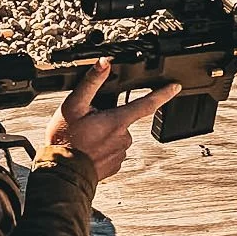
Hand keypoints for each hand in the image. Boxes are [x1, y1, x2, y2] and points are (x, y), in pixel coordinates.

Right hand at [43, 58, 181, 182]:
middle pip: (122, 121)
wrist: (61, 172)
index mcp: (117, 121)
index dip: (162, 94)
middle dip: (109, 120)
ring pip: (116, 137)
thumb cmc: (65, 140)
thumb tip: (104, 63)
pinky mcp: (115, 166)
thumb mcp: (74, 105)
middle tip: (87, 125)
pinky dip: (101, 150)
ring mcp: (120, 154)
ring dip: (103, 136)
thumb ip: (91, 83)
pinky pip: (112, 152)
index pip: (146, 104)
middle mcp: (123, 138)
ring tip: (84, 140)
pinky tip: (87, 150)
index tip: (174, 87)